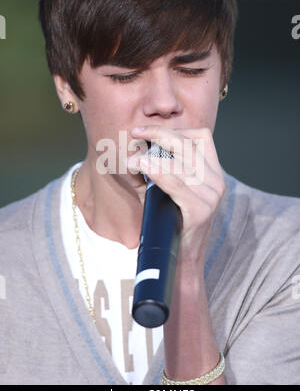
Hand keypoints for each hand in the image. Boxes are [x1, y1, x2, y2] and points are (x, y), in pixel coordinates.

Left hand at [128, 125, 225, 265]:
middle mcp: (216, 181)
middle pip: (188, 144)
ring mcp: (211, 196)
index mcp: (213, 173)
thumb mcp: (166, 191)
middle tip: (135, 132)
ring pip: (181, 162)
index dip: (174, 129)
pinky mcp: (201, 211)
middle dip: (159, 134)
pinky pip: (177, 184)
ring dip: (153, 155)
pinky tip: (142, 166)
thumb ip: (156, 170)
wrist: (180, 260)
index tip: (148, 131)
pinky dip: (158, 172)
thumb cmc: (170, 222)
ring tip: (133, 157)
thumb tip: (135, 150)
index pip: (201, 137)